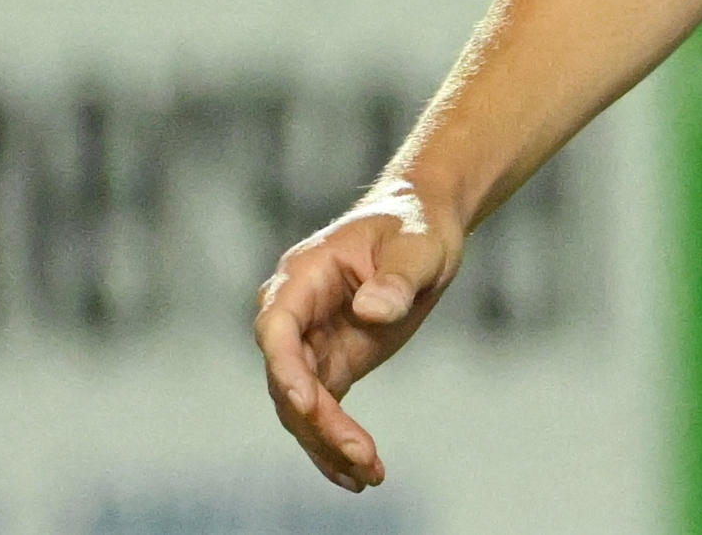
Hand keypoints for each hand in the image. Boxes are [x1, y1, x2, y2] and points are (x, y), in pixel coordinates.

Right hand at [256, 186, 463, 490]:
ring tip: (367, 475)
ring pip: (300, 407)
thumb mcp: (418, 245)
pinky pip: (322, 413)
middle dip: (317, 421)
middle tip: (360, 454)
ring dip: (328, 444)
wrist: (423, 227)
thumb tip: (372, 311)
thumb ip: (396, 277)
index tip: (307, 402)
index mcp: (304, 275)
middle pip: (287, 377)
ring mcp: (310, 344)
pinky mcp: (331, 365)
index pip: (278, 327)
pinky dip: (336, 445)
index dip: (285, 367)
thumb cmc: (415, 225)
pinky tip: (360, 476)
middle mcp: (296, 314)